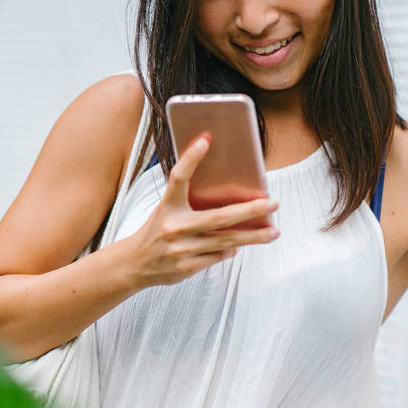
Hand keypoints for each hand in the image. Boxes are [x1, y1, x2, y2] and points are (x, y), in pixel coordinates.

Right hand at [128, 134, 278, 287]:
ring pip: (226, 241)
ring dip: (253, 236)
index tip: (205, 140)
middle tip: (272, 204)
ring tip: (273, 231)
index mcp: (167, 207)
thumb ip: (190, 203)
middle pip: (219, 217)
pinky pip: (218, 256)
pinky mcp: (187, 267)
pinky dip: (232, 249)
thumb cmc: (156, 232)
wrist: (134, 264)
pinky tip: (240, 244)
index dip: (191, 158)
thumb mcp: (166, 211)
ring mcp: (181, 249)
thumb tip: (229, 198)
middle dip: (250, 211)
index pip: (178, 178)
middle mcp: (174, 227)